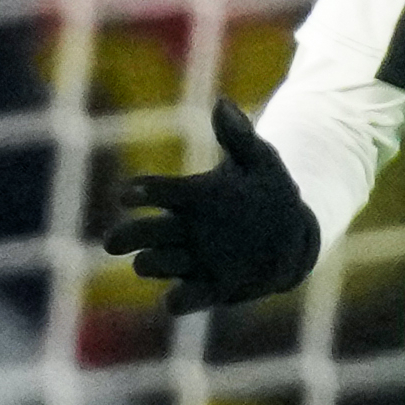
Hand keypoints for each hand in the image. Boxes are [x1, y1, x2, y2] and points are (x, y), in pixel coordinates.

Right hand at [98, 99, 320, 315]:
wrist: (293, 234)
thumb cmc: (269, 191)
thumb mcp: (260, 161)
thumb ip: (239, 136)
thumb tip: (222, 103)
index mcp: (190, 196)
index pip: (158, 192)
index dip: (143, 193)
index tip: (129, 194)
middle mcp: (183, 230)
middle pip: (145, 233)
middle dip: (127, 237)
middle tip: (112, 243)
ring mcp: (194, 260)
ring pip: (159, 263)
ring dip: (151, 263)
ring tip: (144, 262)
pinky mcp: (211, 287)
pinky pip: (189, 296)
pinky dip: (179, 300)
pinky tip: (173, 301)